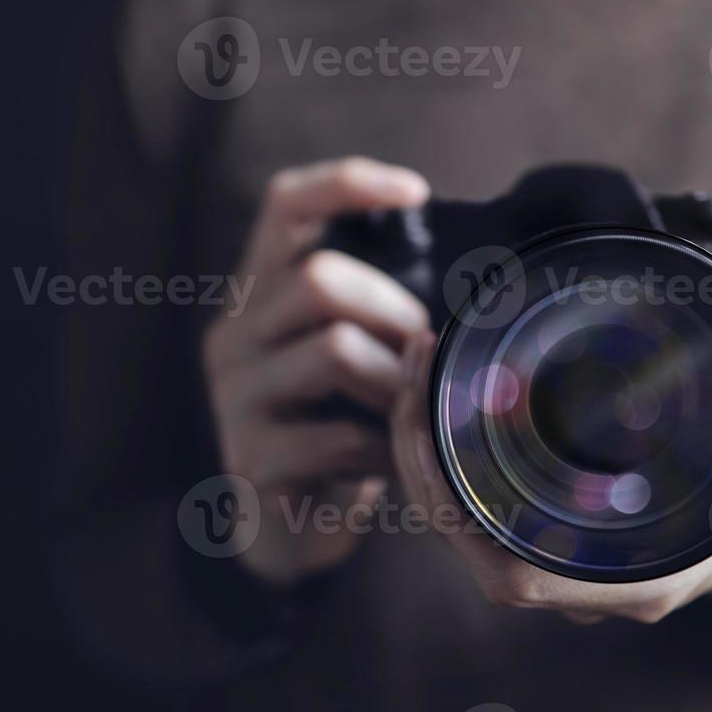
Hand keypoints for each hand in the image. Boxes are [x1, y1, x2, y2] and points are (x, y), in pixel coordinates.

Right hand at [203, 157, 431, 585]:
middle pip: (317, 280)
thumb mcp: (351, 354)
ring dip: (396, 379)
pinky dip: (385, 448)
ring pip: (331, 350)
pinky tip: (397, 463)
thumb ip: (378, 307)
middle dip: (393, 307)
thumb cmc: (338, 426)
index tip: (416, 191)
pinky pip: (336, 436)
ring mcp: (235, 398)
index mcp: (261, 293)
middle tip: (425, 348)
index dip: (346, 184)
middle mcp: (235, 334)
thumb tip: (477, 266)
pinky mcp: (251, 459)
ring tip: (415, 406)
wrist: (287, 527)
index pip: (284, 205)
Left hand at [389, 260, 711, 622]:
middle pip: (464, 541)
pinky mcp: (546, 534)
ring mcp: (561, 565)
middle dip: (419, 456)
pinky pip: (471, 507)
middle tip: (414, 360)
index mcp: (636, 577)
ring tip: (416, 362)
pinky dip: (442, 455)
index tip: (429, 420)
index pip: (513, 576)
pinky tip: (435, 393)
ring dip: (422, 451)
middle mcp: (587, 585)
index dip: (454, 507)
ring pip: (458, 523)